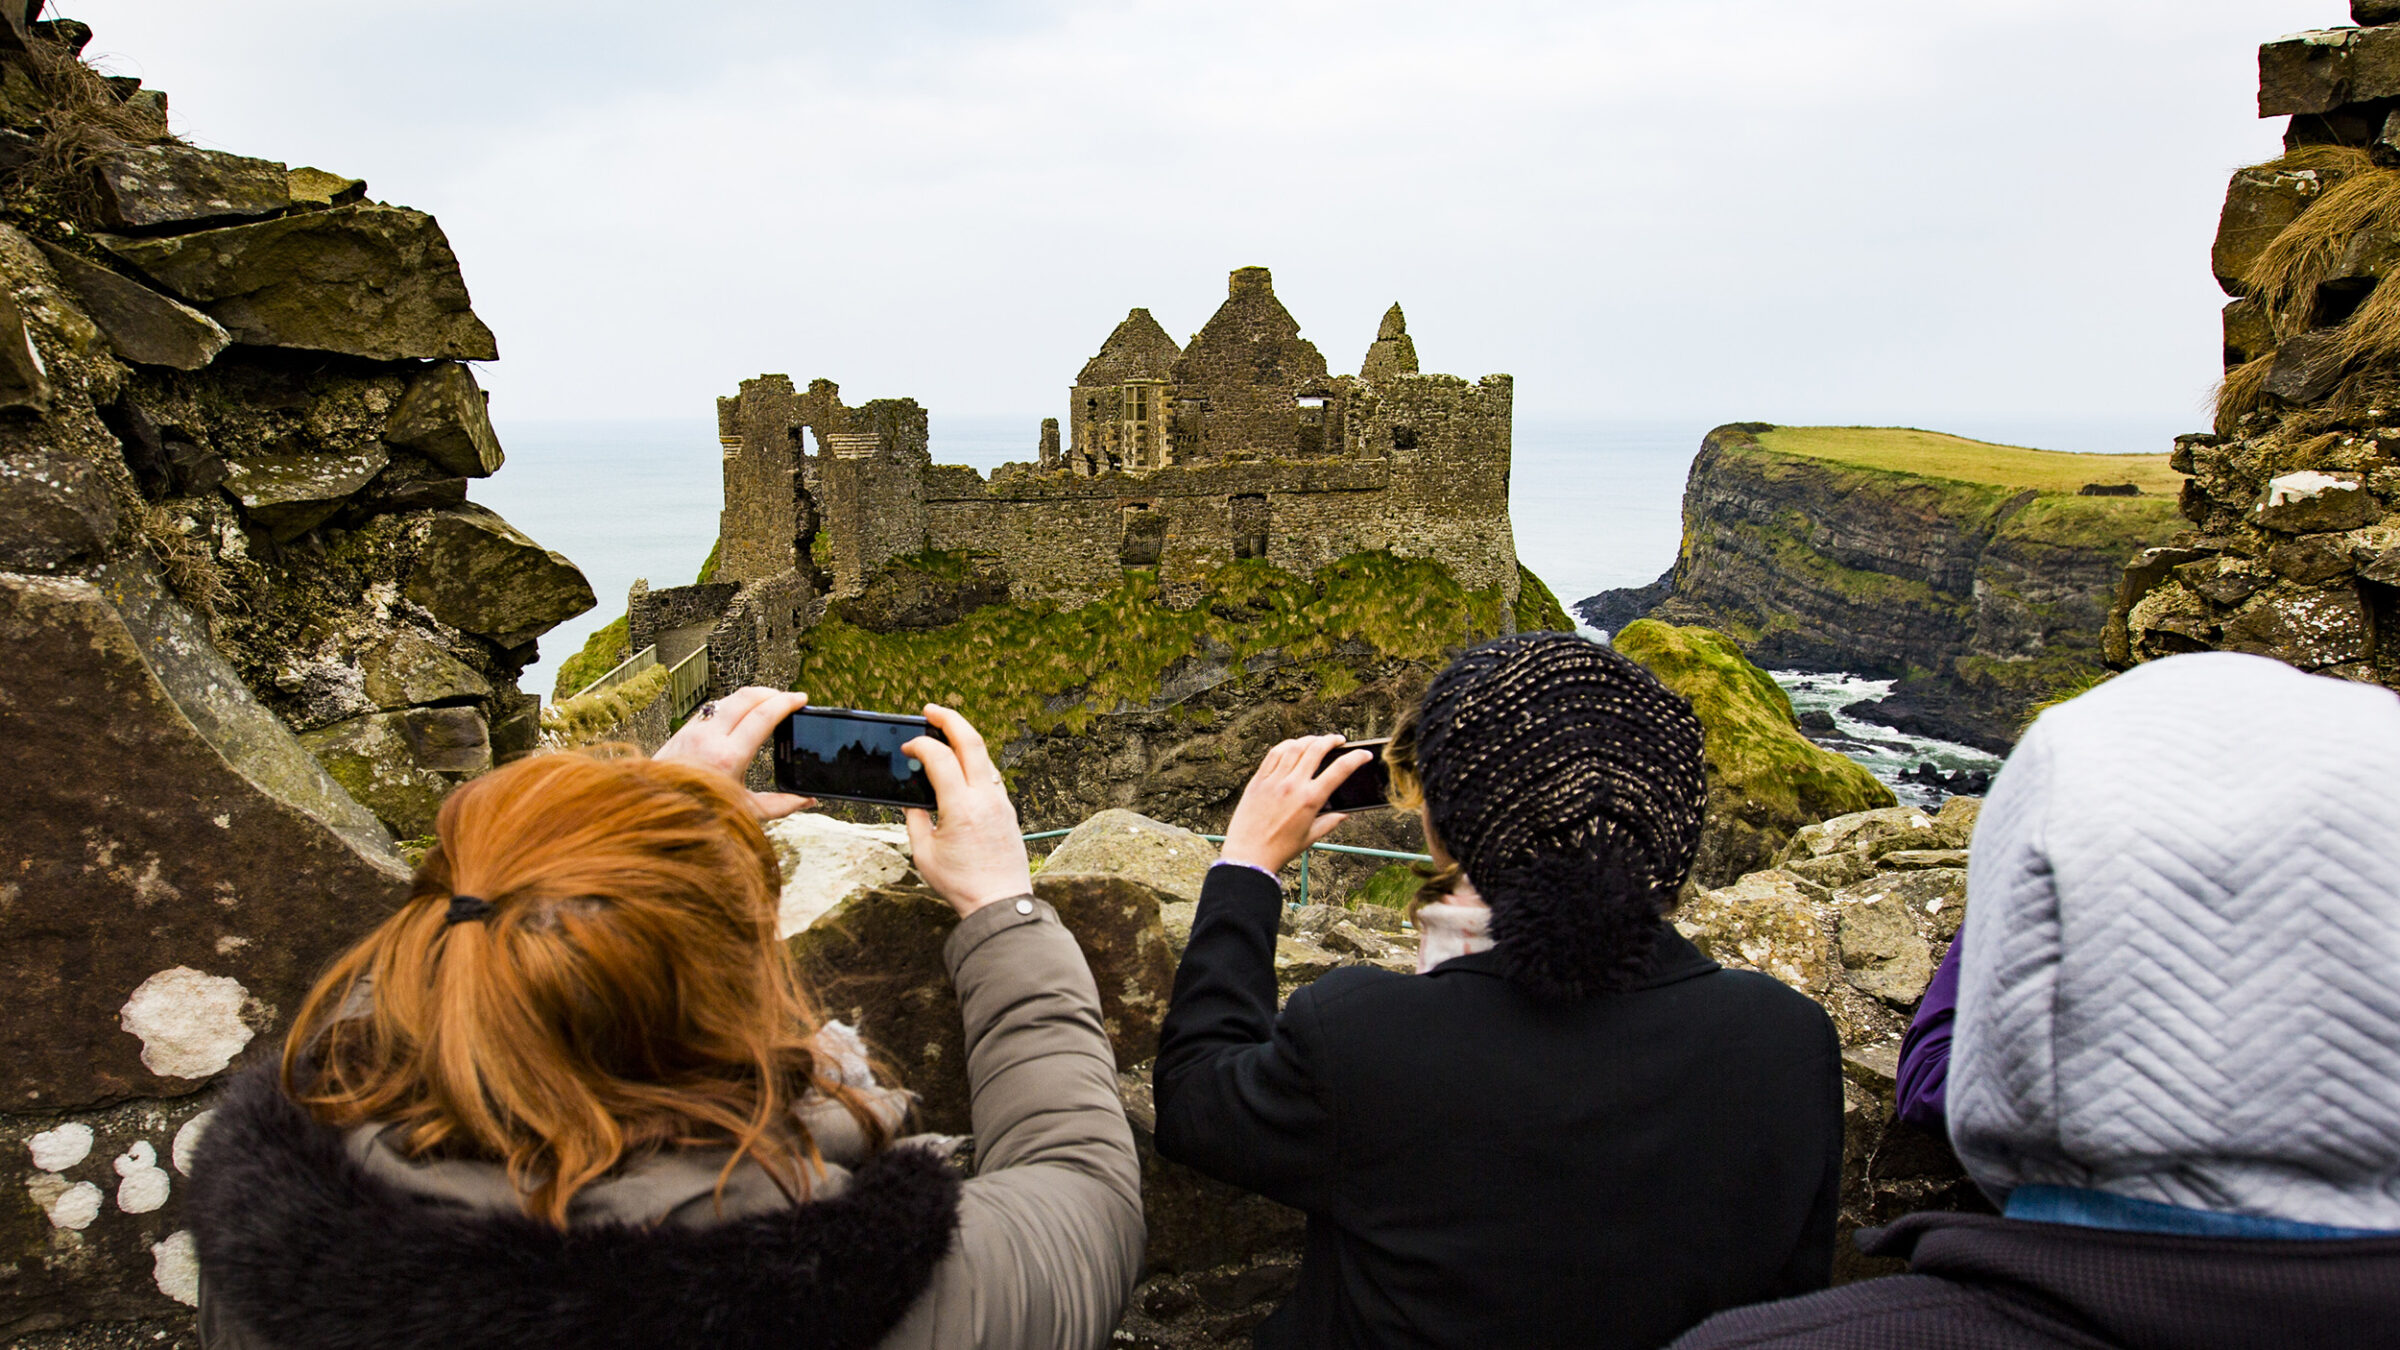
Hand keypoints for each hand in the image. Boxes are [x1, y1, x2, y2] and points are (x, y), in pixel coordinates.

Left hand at [652, 686, 816, 819]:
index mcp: (728, 757)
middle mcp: (709, 738)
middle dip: (773, 692)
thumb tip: (808, 800)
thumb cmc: (702, 812)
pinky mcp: (684, 729)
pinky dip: (733, 705)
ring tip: (769, 703)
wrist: (658, 807)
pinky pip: (713, 707)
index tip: (801, 697)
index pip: (763, 715)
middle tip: (789, 698)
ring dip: (753, 696)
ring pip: (729, 698)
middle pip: (747, 697)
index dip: (786, 702)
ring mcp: (694, 730)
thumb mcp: (745, 812)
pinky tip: (742, 713)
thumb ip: (780, 805)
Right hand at [902, 704, 1033, 916]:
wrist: (999, 903)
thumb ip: (915, 820)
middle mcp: (985, 798)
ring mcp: (1001, 802)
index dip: (920, 745)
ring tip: (945, 733)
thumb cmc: (960, 884)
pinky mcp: (1008, 810)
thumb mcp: (923, 853)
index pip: (940, 758)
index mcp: (961, 808)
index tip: (907, 748)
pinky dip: (975, 762)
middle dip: (950, 718)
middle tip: (931, 709)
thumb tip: (913, 798)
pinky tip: (961, 765)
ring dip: (965, 739)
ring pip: (985, 756)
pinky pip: (991, 775)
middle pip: (972, 742)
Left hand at [1219, 735, 1371, 874]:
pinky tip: (1293, 746)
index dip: (1356, 758)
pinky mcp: (1258, 779)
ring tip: (1317, 741)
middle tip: (1339, 741)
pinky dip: (1287, 745)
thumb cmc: (1280, 849)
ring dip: (1310, 740)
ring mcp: (1274, 780)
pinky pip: (1274, 754)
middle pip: (1317, 749)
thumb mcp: (1310, 837)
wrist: (1248, 854)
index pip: (1340, 770)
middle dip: (1332, 740)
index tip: (1364, 754)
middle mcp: (1293, 785)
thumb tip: (1344, 814)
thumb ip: (1330, 822)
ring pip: (1295, 746)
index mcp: (1310, 800)